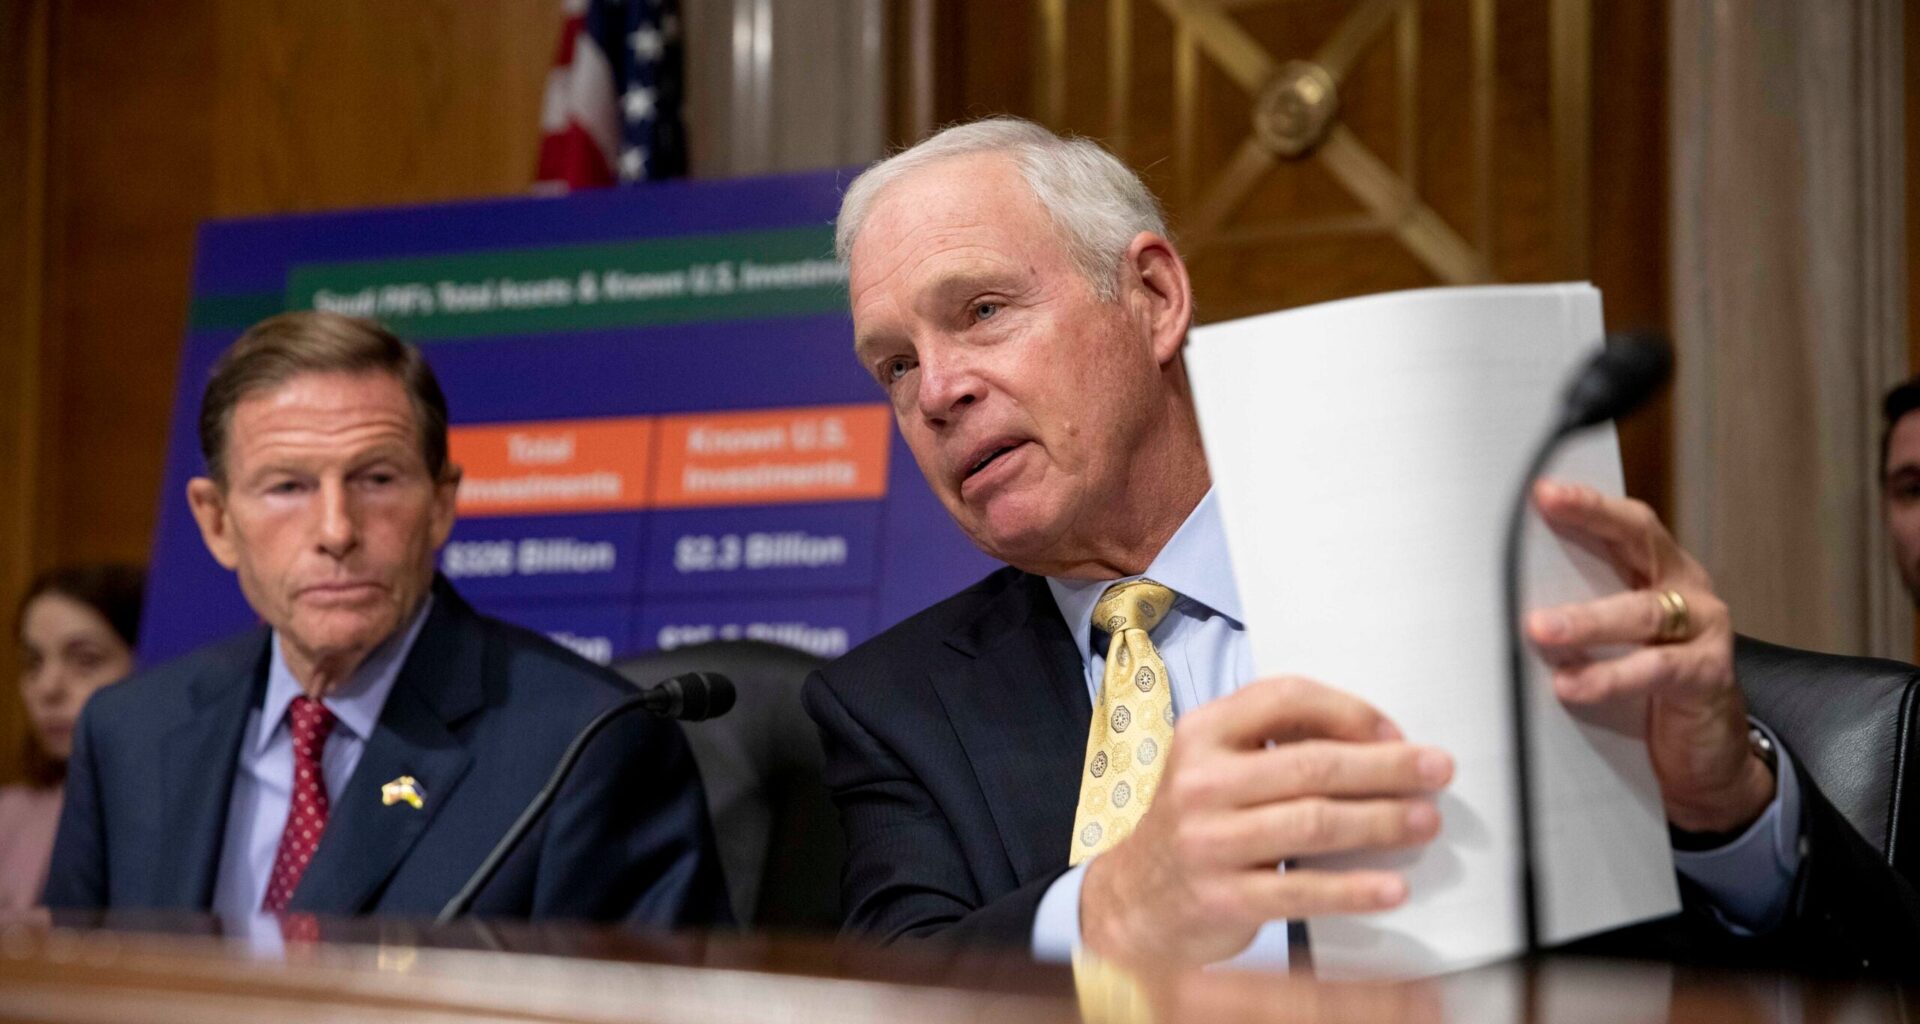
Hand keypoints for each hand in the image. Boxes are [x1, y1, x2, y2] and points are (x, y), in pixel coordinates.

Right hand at [1079, 676, 1452, 967]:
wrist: (1134, 898)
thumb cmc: (1195, 822)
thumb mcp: (1214, 765)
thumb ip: (1273, 743)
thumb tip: (1374, 741)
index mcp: (1202, 732)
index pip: (1285, 698)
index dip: (1349, 711)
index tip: (1396, 733)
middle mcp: (1200, 781)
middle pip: (1312, 764)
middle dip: (1386, 767)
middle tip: (1438, 771)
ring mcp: (1208, 841)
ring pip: (1314, 823)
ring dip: (1382, 821)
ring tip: (1426, 822)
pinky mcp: (1221, 898)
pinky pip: (1302, 891)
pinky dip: (1354, 889)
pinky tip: (1392, 888)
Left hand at [1526, 479, 1774, 833]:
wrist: (1705, 754)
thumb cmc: (1645, 688)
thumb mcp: (1609, 640)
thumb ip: (1575, 612)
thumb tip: (1496, 600)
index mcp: (1659, 571)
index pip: (1624, 524)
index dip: (1587, 503)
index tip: (1540, 490)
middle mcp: (1686, 589)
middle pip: (1640, 541)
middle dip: (1590, 521)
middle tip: (1537, 518)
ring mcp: (1703, 630)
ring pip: (1643, 613)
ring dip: (1587, 620)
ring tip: (1539, 629)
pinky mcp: (1708, 675)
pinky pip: (1656, 670)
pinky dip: (1611, 677)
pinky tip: (1571, 686)